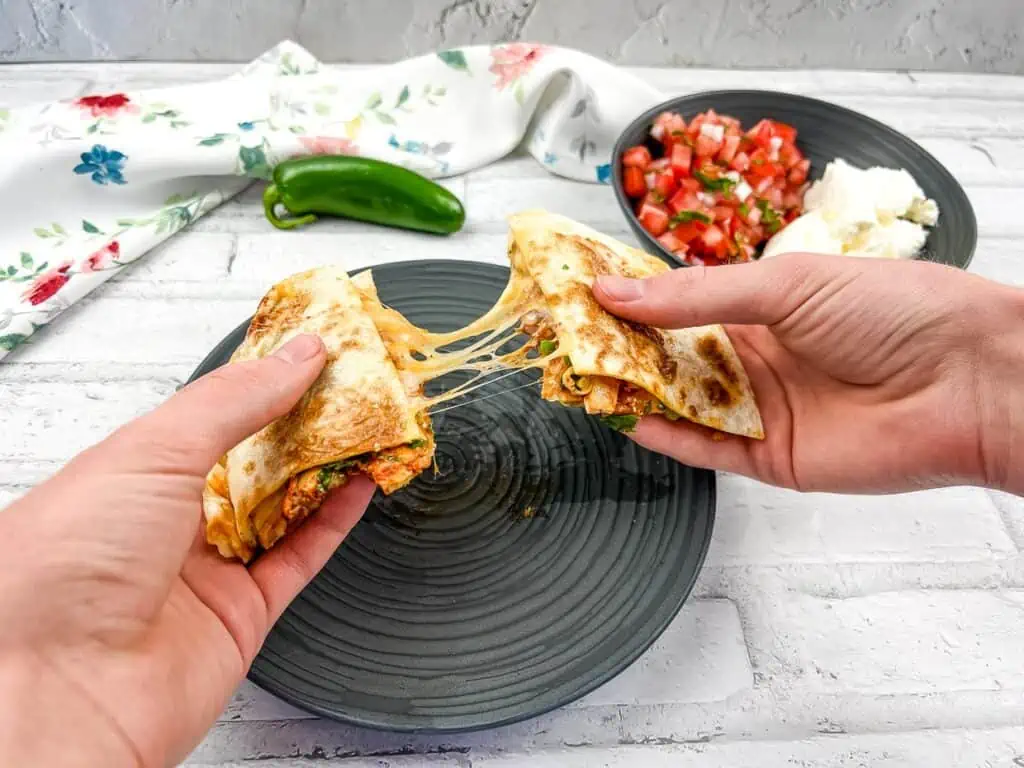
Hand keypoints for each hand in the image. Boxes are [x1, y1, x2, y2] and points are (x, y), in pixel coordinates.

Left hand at [0, 334, 375, 766]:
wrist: (56, 694)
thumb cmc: (63, 567)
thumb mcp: (152, 452)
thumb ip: (234, 401)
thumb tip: (296, 355)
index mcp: (133, 471)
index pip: (215, 412)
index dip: (266, 378)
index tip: (312, 349)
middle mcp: (170, 520)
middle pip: (257, 459)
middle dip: (306, 421)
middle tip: (355, 383)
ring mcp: (207, 569)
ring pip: (285, 507)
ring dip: (330, 468)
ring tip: (371, 424)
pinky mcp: (243, 616)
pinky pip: (301, 558)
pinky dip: (336, 521)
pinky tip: (360, 484)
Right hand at [595, 253, 1023, 493]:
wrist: (969, 382)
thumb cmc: (895, 311)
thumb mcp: (786, 285)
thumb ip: (697, 296)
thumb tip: (616, 292)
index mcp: (761, 306)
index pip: (676, 301)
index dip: (627, 296)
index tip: (576, 289)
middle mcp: (755, 357)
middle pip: (668, 355)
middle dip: (617, 345)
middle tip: (561, 336)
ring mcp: (759, 409)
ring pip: (679, 402)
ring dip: (630, 390)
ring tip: (578, 374)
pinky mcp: (768, 457)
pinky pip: (704, 447)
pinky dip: (663, 433)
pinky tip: (626, 415)